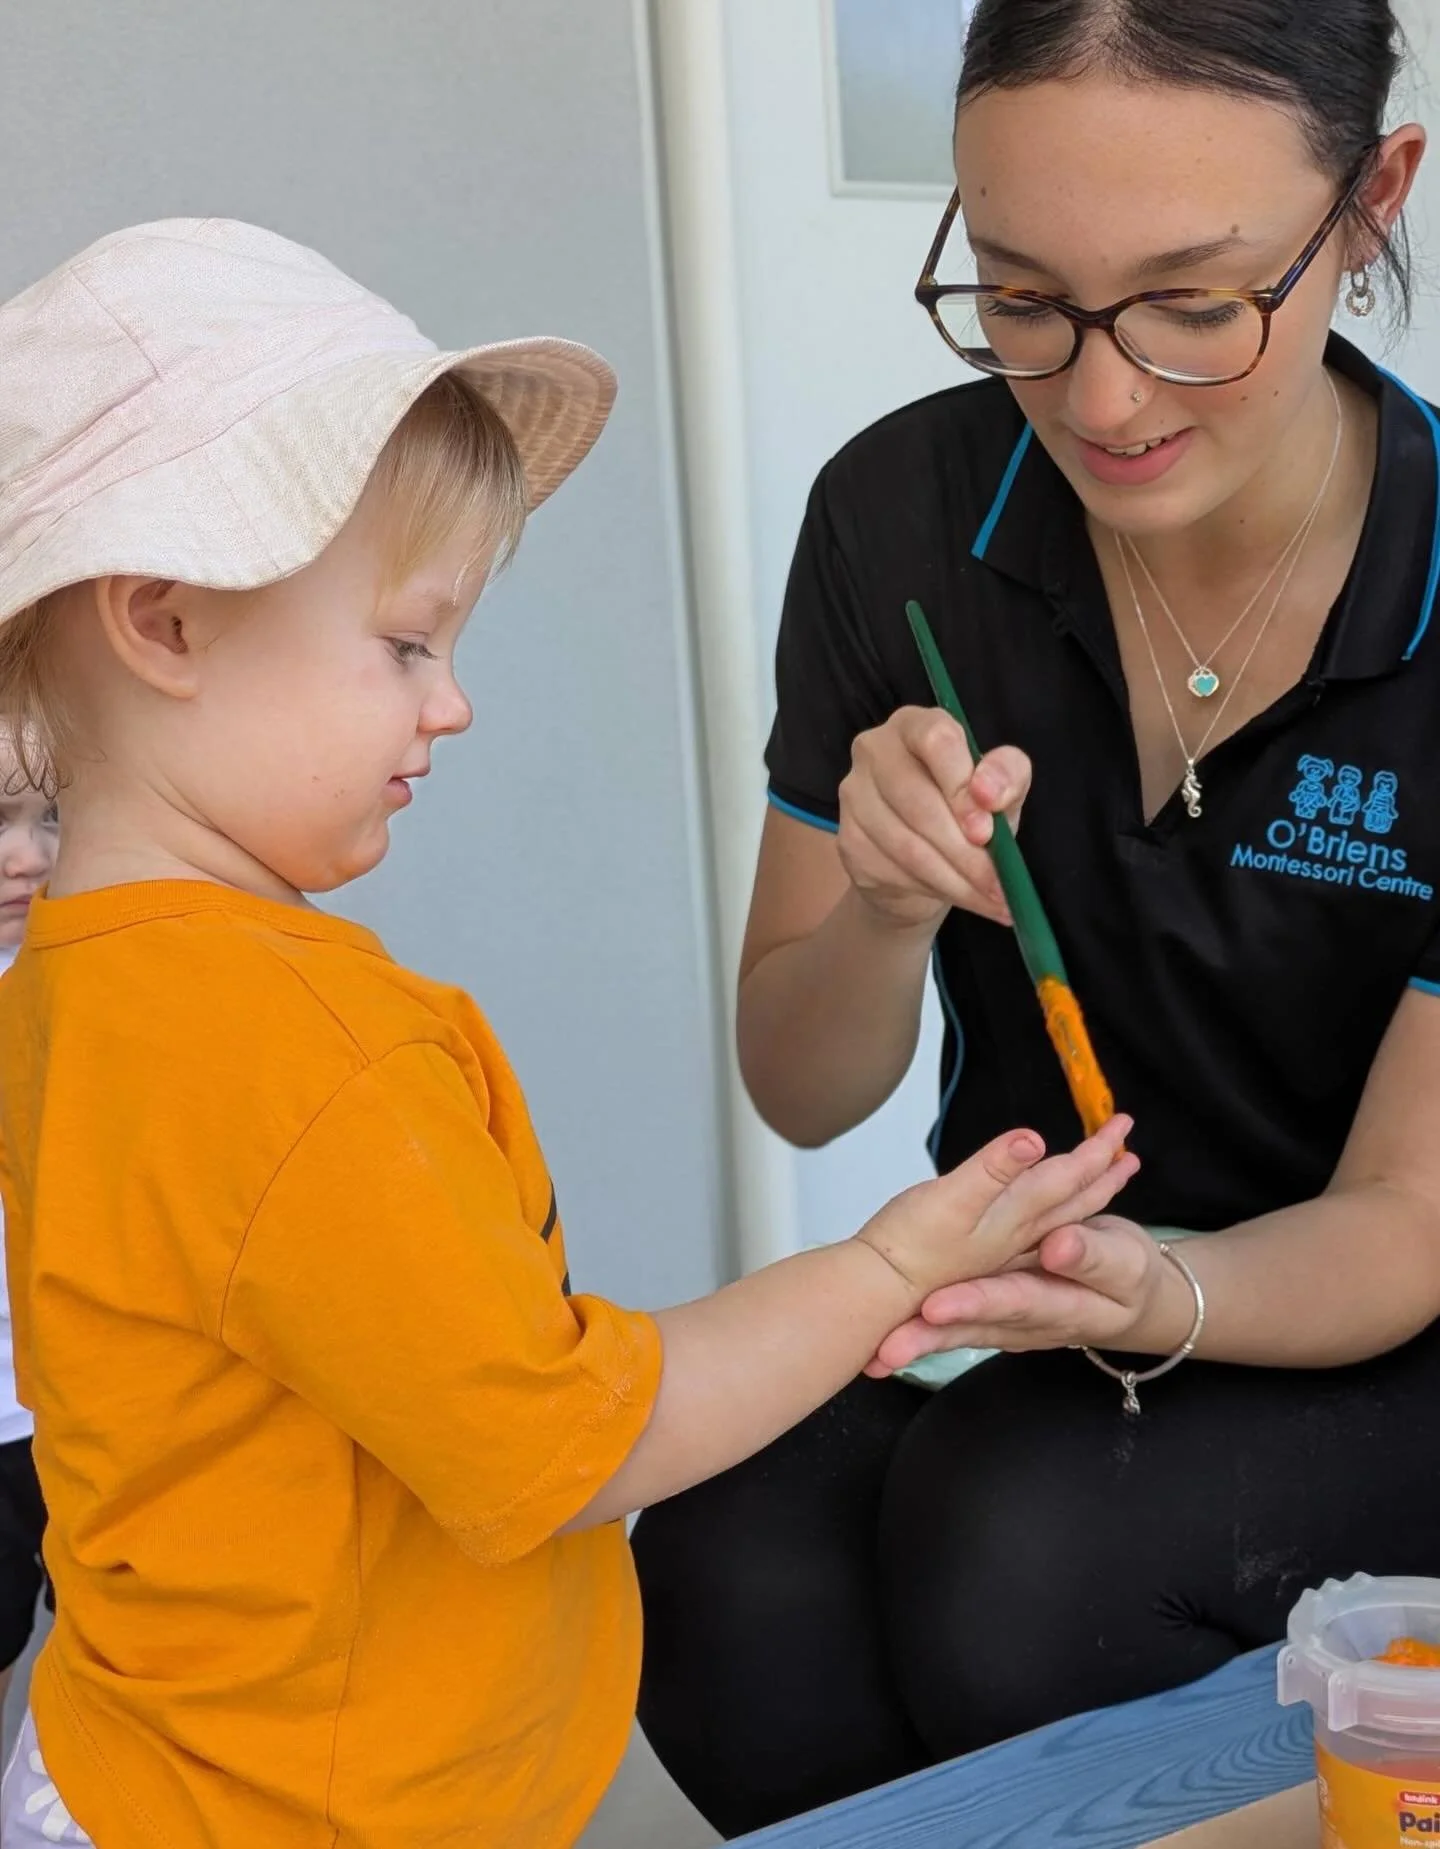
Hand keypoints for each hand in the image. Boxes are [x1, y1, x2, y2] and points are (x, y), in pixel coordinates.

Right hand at [837, 707, 1031, 930]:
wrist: (921, 862)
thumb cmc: (964, 813)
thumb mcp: (1001, 790)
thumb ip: (1008, 776)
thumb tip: (990, 793)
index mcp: (916, 725)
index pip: (935, 739)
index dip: (962, 786)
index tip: (986, 830)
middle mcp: (875, 750)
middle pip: (916, 799)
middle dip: (964, 850)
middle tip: (998, 883)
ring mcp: (854, 795)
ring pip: (906, 845)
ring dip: (955, 880)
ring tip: (990, 898)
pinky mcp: (847, 840)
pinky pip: (892, 871)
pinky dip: (933, 890)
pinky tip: (957, 895)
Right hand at [856, 1117, 1136, 1302]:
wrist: (874, 1301)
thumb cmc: (906, 1249)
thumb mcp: (948, 1202)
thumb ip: (991, 1172)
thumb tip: (1033, 1140)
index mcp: (1013, 1216)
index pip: (1067, 1178)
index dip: (1096, 1152)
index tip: (1125, 1126)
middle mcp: (1016, 1236)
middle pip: (1072, 1200)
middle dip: (1102, 1173)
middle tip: (1129, 1151)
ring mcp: (1003, 1254)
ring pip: (1059, 1221)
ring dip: (1086, 1197)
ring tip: (1109, 1179)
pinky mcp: (984, 1266)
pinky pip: (1036, 1240)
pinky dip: (1056, 1224)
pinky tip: (1053, 1226)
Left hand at [865, 1212, 1172, 1376]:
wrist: (1130, 1301)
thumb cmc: (1127, 1277)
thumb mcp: (1123, 1263)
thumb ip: (1091, 1257)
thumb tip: (1059, 1248)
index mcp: (1060, 1307)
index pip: (1012, 1302)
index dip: (976, 1304)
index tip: (936, 1308)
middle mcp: (1025, 1324)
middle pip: (973, 1331)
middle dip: (930, 1340)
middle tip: (889, 1348)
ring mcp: (1006, 1323)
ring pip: (957, 1335)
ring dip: (916, 1345)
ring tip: (876, 1357)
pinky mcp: (994, 1315)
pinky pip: (956, 1328)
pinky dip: (923, 1335)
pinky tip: (881, 1347)